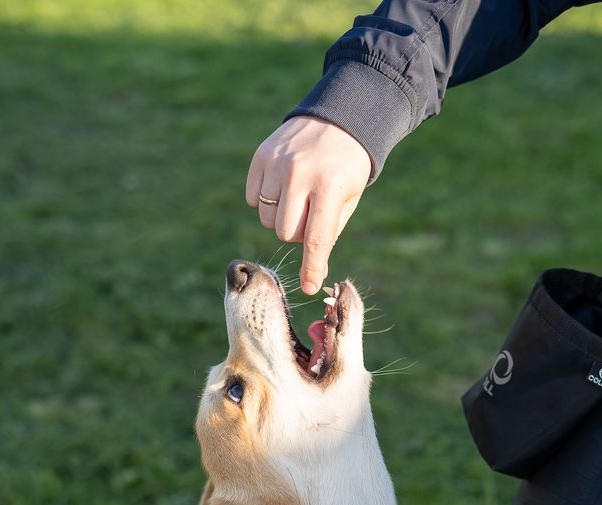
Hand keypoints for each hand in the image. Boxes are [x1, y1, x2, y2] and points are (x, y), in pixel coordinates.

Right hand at [246, 117, 371, 293]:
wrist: (336, 119)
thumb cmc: (345, 169)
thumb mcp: (348, 200)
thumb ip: (328, 235)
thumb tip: (312, 278)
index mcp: (329, 187)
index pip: (316, 238)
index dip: (311, 267)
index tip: (308, 287)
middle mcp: (300, 174)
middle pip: (284, 232)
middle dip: (296, 234)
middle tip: (309, 216)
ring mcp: (278, 163)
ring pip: (267, 219)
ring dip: (280, 218)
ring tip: (296, 199)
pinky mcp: (261, 156)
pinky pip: (253, 200)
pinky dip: (266, 202)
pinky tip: (282, 186)